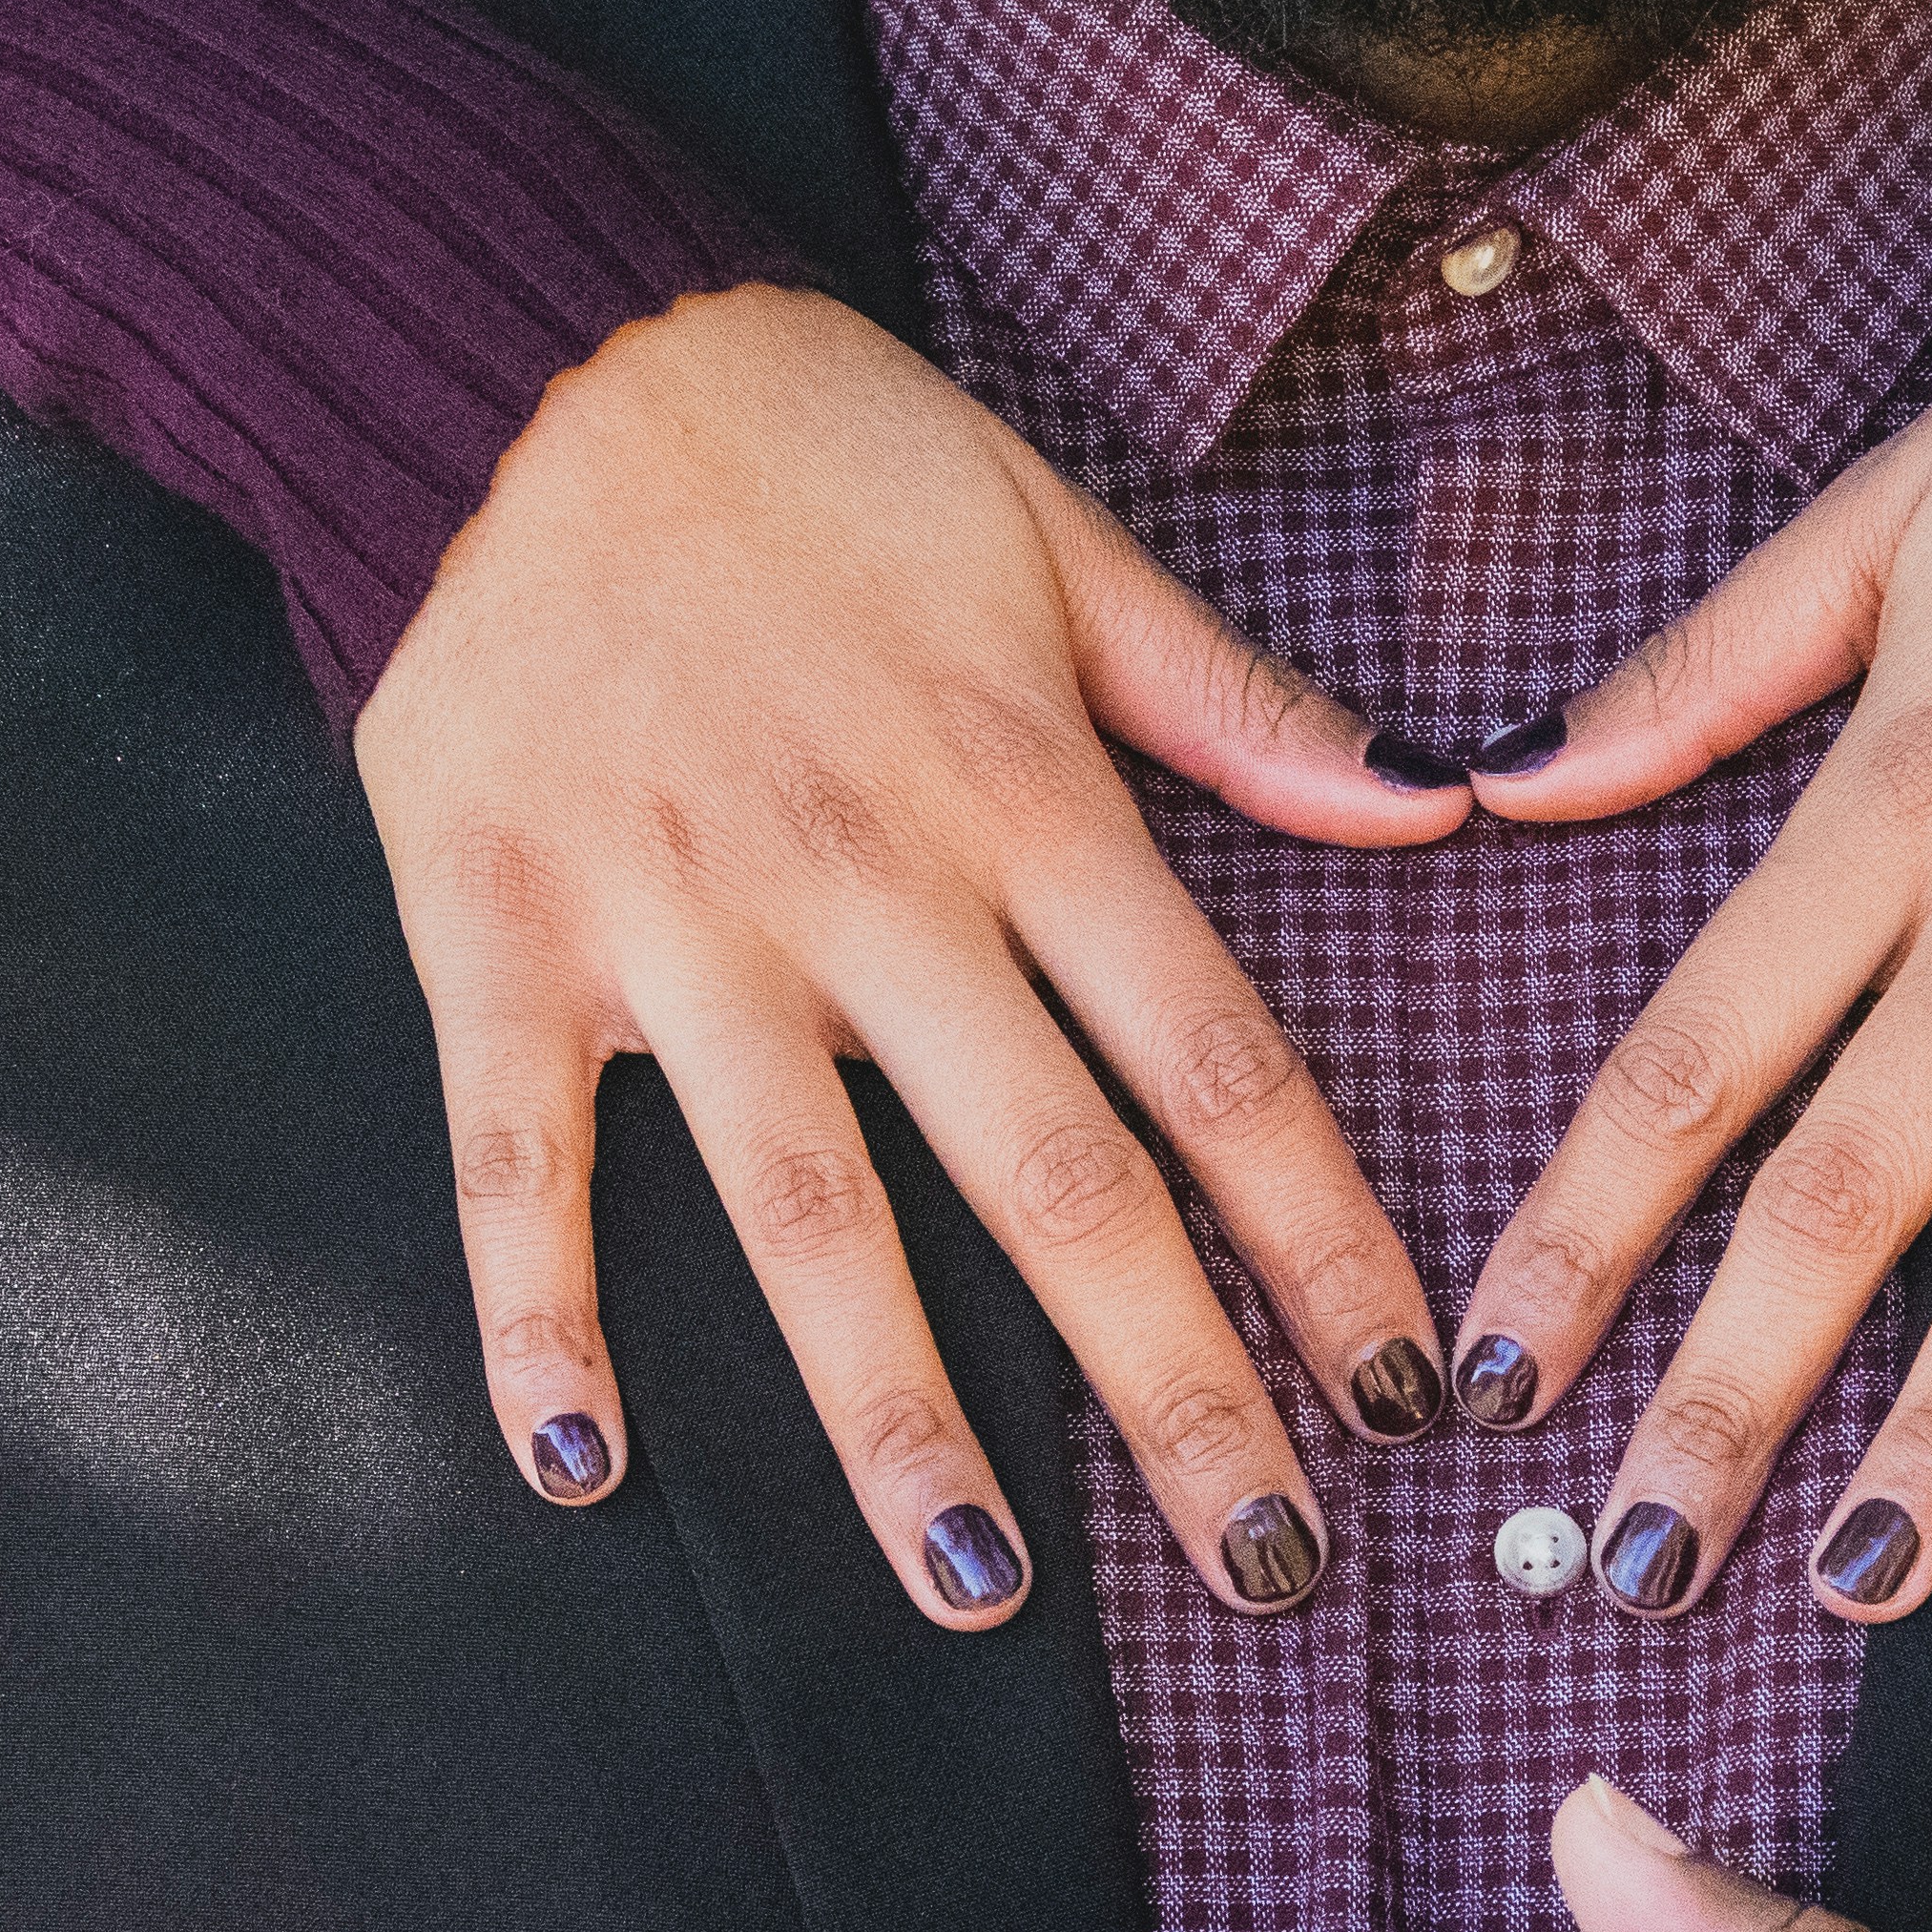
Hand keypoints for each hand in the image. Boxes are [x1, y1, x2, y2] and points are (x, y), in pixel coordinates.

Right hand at [358, 284, 1471, 1621]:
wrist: (517, 345)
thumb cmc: (813, 443)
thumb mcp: (1060, 538)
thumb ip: (1240, 703)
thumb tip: (1433, 804)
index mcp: (1021, 793)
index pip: (1214, 1058)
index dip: (1321, 1236)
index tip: (1405, 1385)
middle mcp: (865, 884)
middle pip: (1051, 1180)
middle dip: (1173, 1385)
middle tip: (1269, 1560)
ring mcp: (671, 923)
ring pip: (805, 1212)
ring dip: (896, 1413)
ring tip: (982, 1585)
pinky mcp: (497, 934)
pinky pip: (516, 1154)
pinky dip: (536, 1310)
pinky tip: (582, 1464)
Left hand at [1455, 341, 1931, 1616]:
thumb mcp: (1885, 506)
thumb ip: (1700, 668)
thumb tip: (1510, 777)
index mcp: (1897, 786)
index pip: (1696, 1050)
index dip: (1583, 1232)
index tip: (1496, 1380)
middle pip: (1851, 1185)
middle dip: (1732, 1396)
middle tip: (1640, 1567)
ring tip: (1868, 1578)